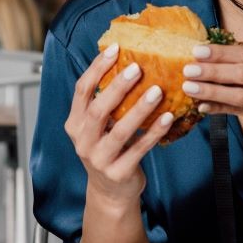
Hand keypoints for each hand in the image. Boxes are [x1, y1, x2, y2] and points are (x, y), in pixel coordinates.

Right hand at [65, 44, 174, 207]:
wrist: (110, 193)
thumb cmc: (107, 150)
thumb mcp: (97, 128)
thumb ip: (104, 102)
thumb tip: (126, 62)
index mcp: (74, 124)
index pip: (81, 91)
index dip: (96, 69)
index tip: (114, 49)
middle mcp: (82, 141)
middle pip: (98, 110)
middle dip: (117, 87)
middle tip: (137, 68)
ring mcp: (99, 159)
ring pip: (120, 130)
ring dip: (140, 109)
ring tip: (157, 90)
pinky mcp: (119, 173)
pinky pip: (139, 149)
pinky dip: (154, 132)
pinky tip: (168, 117)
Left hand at [182, 44, 242, 144]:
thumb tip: (219, 53)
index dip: (220, 52)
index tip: (198, 50)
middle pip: (242, 71)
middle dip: (213, 70)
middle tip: (188, 68)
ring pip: (240, 94)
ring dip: (212, 90)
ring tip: (190, 87)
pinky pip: (241, 112)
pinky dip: (220, 108)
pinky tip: (203, 106)